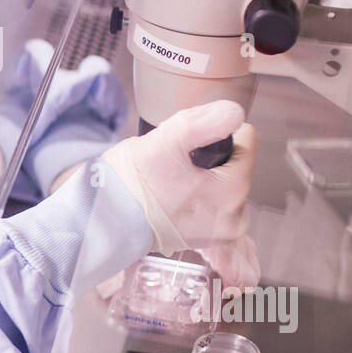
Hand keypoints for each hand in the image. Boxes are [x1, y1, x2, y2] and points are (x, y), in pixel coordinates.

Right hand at [101, 100, 259, 288]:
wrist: (104, 222)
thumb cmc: (132, 184)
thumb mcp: (165, 142)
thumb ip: (203, 123)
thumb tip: (235, 112)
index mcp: (234, 191)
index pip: (247, 141)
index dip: (215, 134)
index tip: (186, 147)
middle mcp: (236, 218)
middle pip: (235, 163)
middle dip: (210, 159)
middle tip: (174, 166)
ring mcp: (222, 234)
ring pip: (224, 182)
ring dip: (203, 177)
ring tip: (170, 182)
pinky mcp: (208, 241)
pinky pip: (214, 204)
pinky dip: (198, 196)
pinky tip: (173, 198)